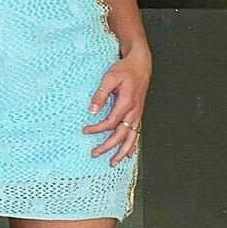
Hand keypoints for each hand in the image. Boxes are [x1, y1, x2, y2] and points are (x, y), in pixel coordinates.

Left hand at [83, 48, 150, 164]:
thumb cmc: (125, 70)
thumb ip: (100, 94)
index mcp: (126, 103)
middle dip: (108, 147)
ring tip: (114, 162)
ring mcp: (137, 114)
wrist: (141, 64)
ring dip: (122, 152)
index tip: (85, 130)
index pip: (110, 122)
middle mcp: (133, 112)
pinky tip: (128, 154)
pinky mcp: (138, 114)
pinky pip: (136, 133)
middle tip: (94, 153)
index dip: (97, 129)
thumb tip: (92, 110)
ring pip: (131, 138)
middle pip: (121, 135)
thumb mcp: (109, 77)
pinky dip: (133, 145)